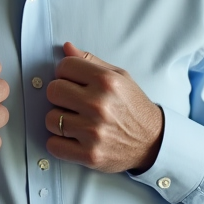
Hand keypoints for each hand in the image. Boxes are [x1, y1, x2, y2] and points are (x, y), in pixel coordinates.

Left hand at [44, 42, 163, 172]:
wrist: (153, 142)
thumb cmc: (133, 107)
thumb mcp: (120, 77)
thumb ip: (91, 62)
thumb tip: (66, 48)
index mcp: (107, 81)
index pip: (64, 66)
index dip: (65, 73)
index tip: (72, 82)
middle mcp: (99, 105)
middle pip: (53, 91)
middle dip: (60, 95)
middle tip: (72, 102)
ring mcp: (93, 132)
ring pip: (50, 119)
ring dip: (59, 120)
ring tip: (74, 121)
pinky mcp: (89, 155)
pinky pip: (53, 145)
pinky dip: (59, 143)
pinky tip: (72, 138)